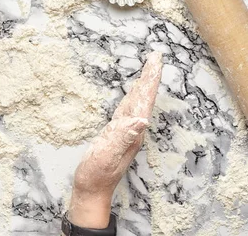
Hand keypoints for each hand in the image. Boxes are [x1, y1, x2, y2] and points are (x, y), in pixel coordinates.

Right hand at [68, 52, 162, 228]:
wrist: (91, 190)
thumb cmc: (96, 174)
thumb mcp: (107, 155)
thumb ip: (123, 137)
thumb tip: (142, 119)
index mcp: (132, 132)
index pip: (145, 100)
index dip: (150, 79)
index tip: (156, 60)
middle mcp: (132, 130)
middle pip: (144, 98)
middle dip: (150, 77)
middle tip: (155, 57)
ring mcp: (125, 132)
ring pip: (137, 103)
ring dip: (143, 85)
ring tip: (148, 70)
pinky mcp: (116, 134)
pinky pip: (127, 110)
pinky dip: (132, 97)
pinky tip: (132, 94)